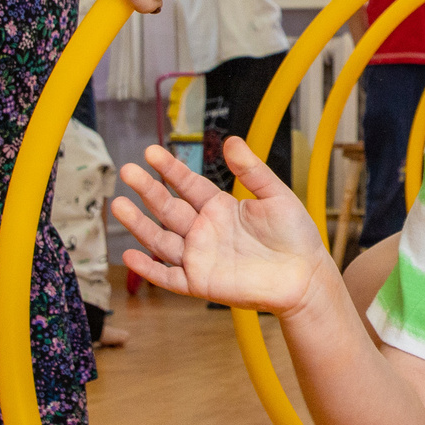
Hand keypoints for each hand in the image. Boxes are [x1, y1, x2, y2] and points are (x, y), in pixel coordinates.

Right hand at [112, 140, 332, 314]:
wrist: (305, 276)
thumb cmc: (295, 237)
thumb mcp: (276, 196)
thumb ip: (252, 171)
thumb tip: (231, 141)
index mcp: (220, 208)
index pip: (188, 185)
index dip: (169, 169)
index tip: (150, 152)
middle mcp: (205, 231)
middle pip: (168, 208)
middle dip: (147, 190)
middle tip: (126, 171)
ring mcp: (201, 257)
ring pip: (161, 240)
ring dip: (139, 225)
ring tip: (118, 205)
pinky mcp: (201, 283)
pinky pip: (169, 276)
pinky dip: (149, 269)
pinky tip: (129, 255)